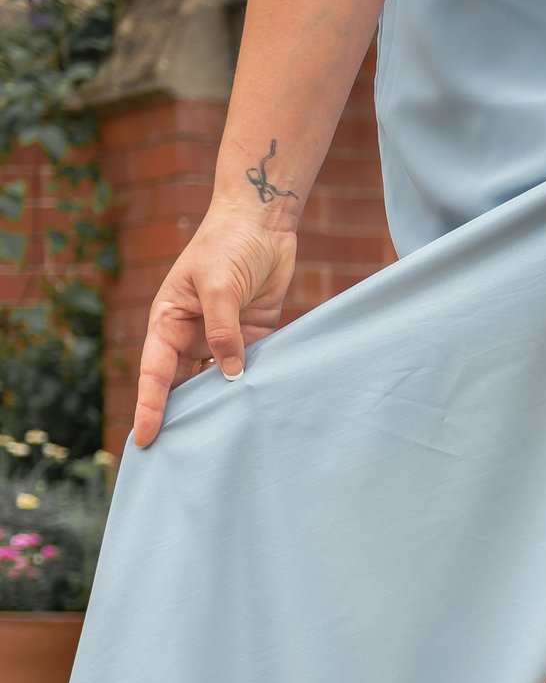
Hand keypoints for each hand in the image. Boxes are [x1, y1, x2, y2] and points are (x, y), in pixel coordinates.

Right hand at [133, 203, 298, 447]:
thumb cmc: (228, 246)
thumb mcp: (219, 287)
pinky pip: (251, 368)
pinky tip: (260, 413)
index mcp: (169, 321)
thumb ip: (224, 332)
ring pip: (218, 381)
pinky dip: (254, 388)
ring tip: (224, 445)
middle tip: (181, 459)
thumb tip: (230, 376)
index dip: (151, 407)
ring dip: (222, 406)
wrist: (263, 223)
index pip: (155, 373)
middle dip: (183, 417)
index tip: (146, 438)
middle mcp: (192, 334)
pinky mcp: (255, 335)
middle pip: (184, 384)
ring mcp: (223, 337)